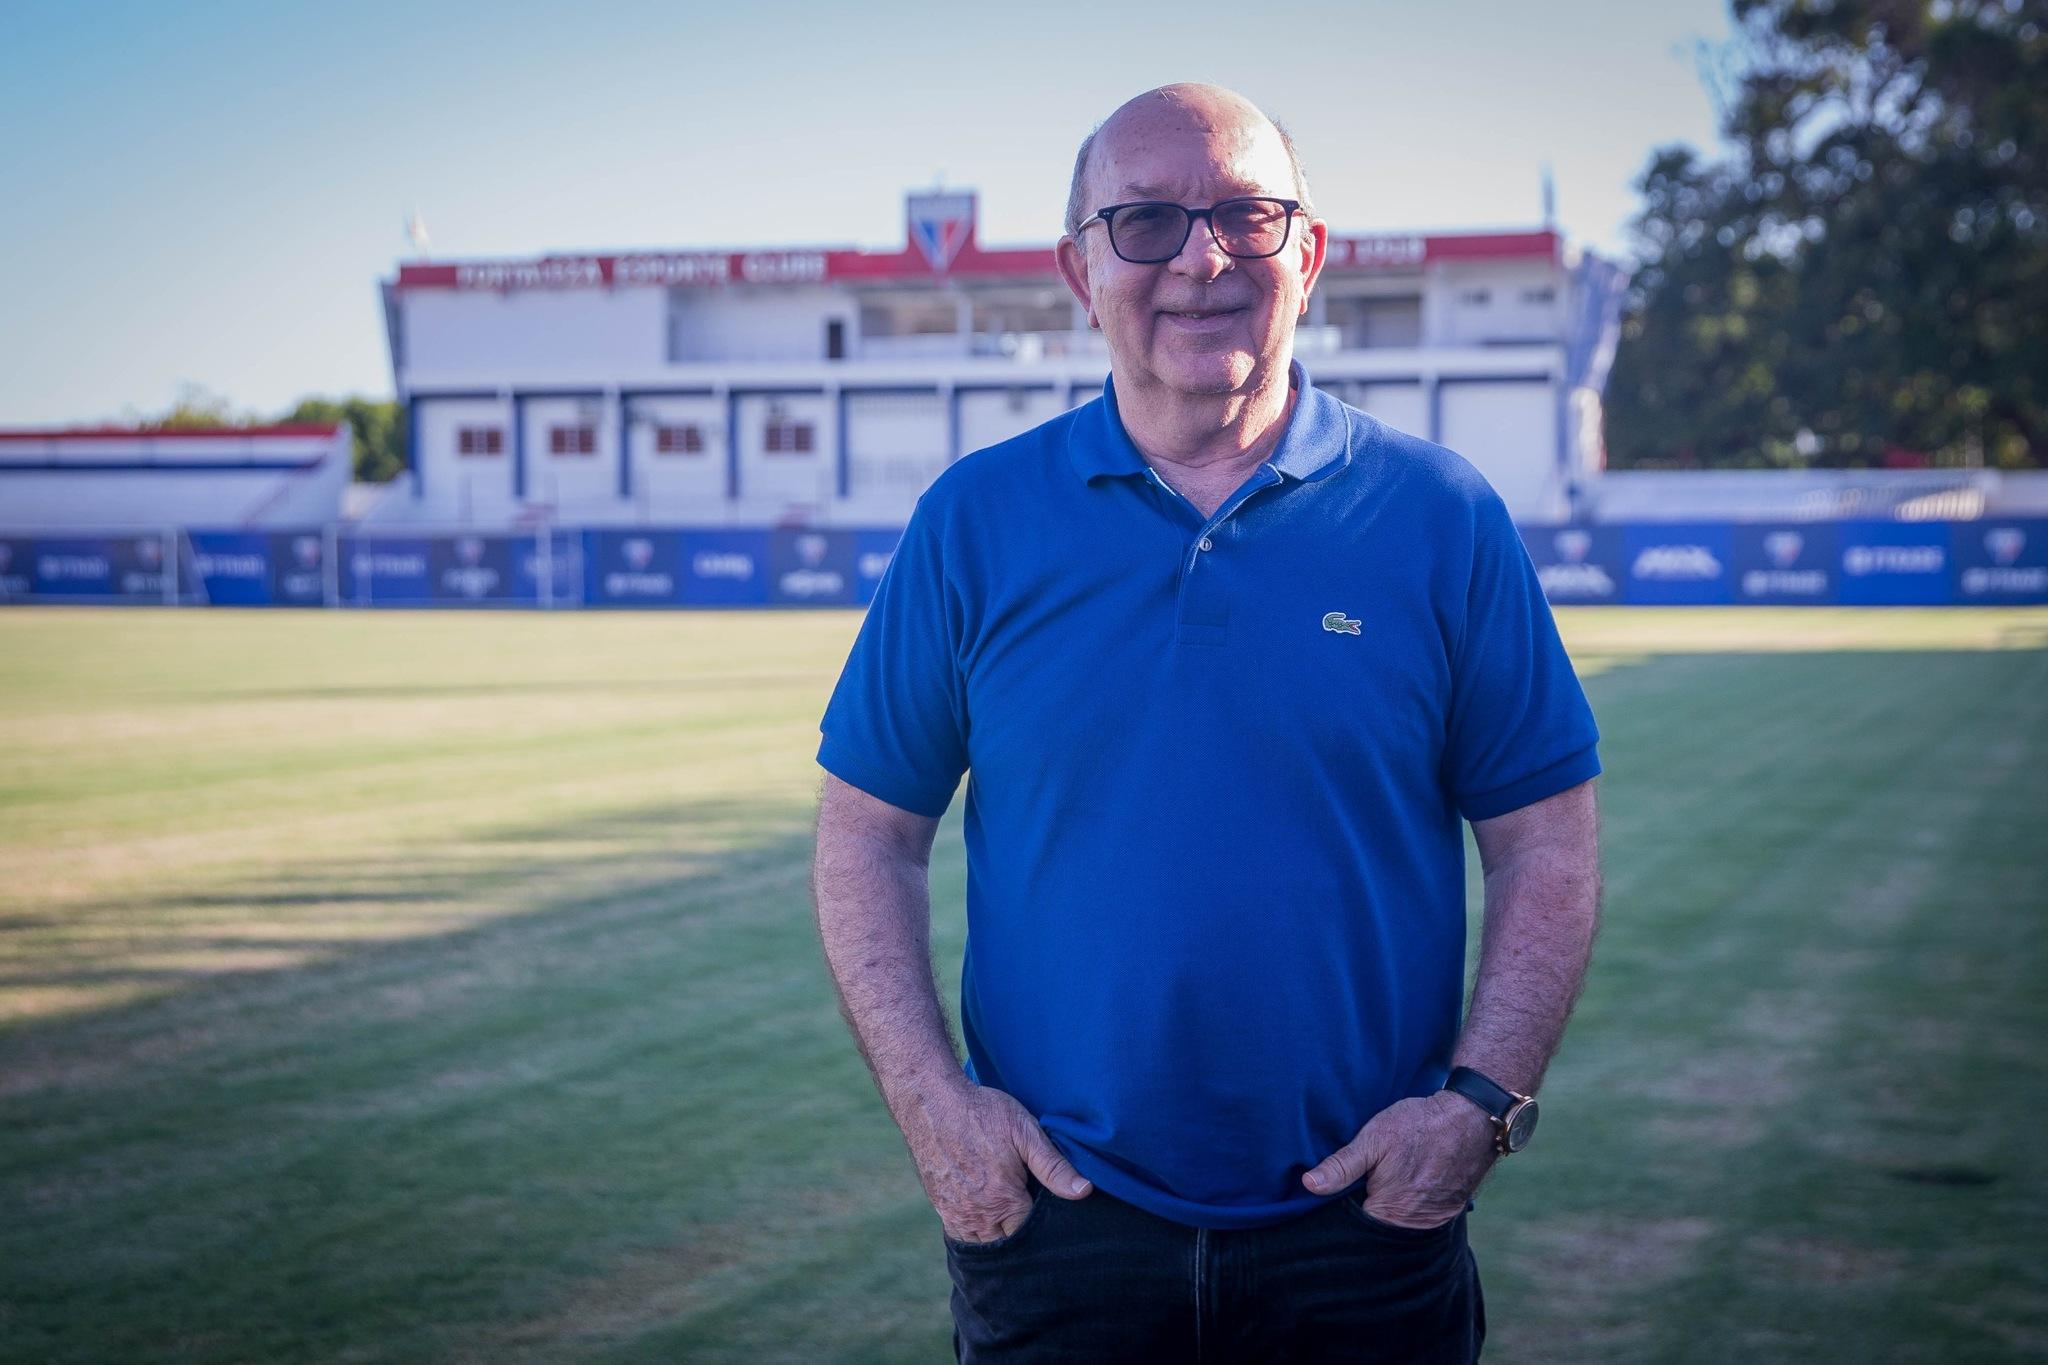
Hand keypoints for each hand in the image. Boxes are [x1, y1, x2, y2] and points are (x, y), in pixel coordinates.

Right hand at [908, 1082, 1092, 1243]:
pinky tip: (987, 1220)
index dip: (1043, 1229)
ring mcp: (955, 1213)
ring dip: (997, 1238)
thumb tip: (1084, 1191)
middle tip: (1031, 1215)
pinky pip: (960, 1235)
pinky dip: (975, 1234)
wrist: (931, 1102)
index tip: (1052, 1217)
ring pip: (983, 1244)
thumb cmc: (982, 1112)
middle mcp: (977, 1214)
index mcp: (1003, 1200)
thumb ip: (1053, 1166)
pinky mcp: (940, 1206)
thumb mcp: (1024, 1131)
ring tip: (1011, 1221)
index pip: (1030, 1234)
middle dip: (1021, 1237)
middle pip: (1007, 1244)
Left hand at [1301, 1091, 1496, 1229]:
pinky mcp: (1450, 1209)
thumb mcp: (1373, 1139)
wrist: (1472, 1117)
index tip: (1338, 1192)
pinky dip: (1411, 1203)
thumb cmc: (1418, 1125)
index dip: (1342, 1210)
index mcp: (1390, 1212)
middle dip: (1366, 1208)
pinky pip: (1421, 1215)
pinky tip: (1406, 1182)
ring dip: (1390, 1206)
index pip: (1355, 1226)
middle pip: (1378, 1226)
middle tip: (1365, 1180)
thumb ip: (1341, 1166)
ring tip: (1387, 1180)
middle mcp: (1414, 1224)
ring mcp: (1435, 1218)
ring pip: (1400, 1221)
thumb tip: (1308, 1186)